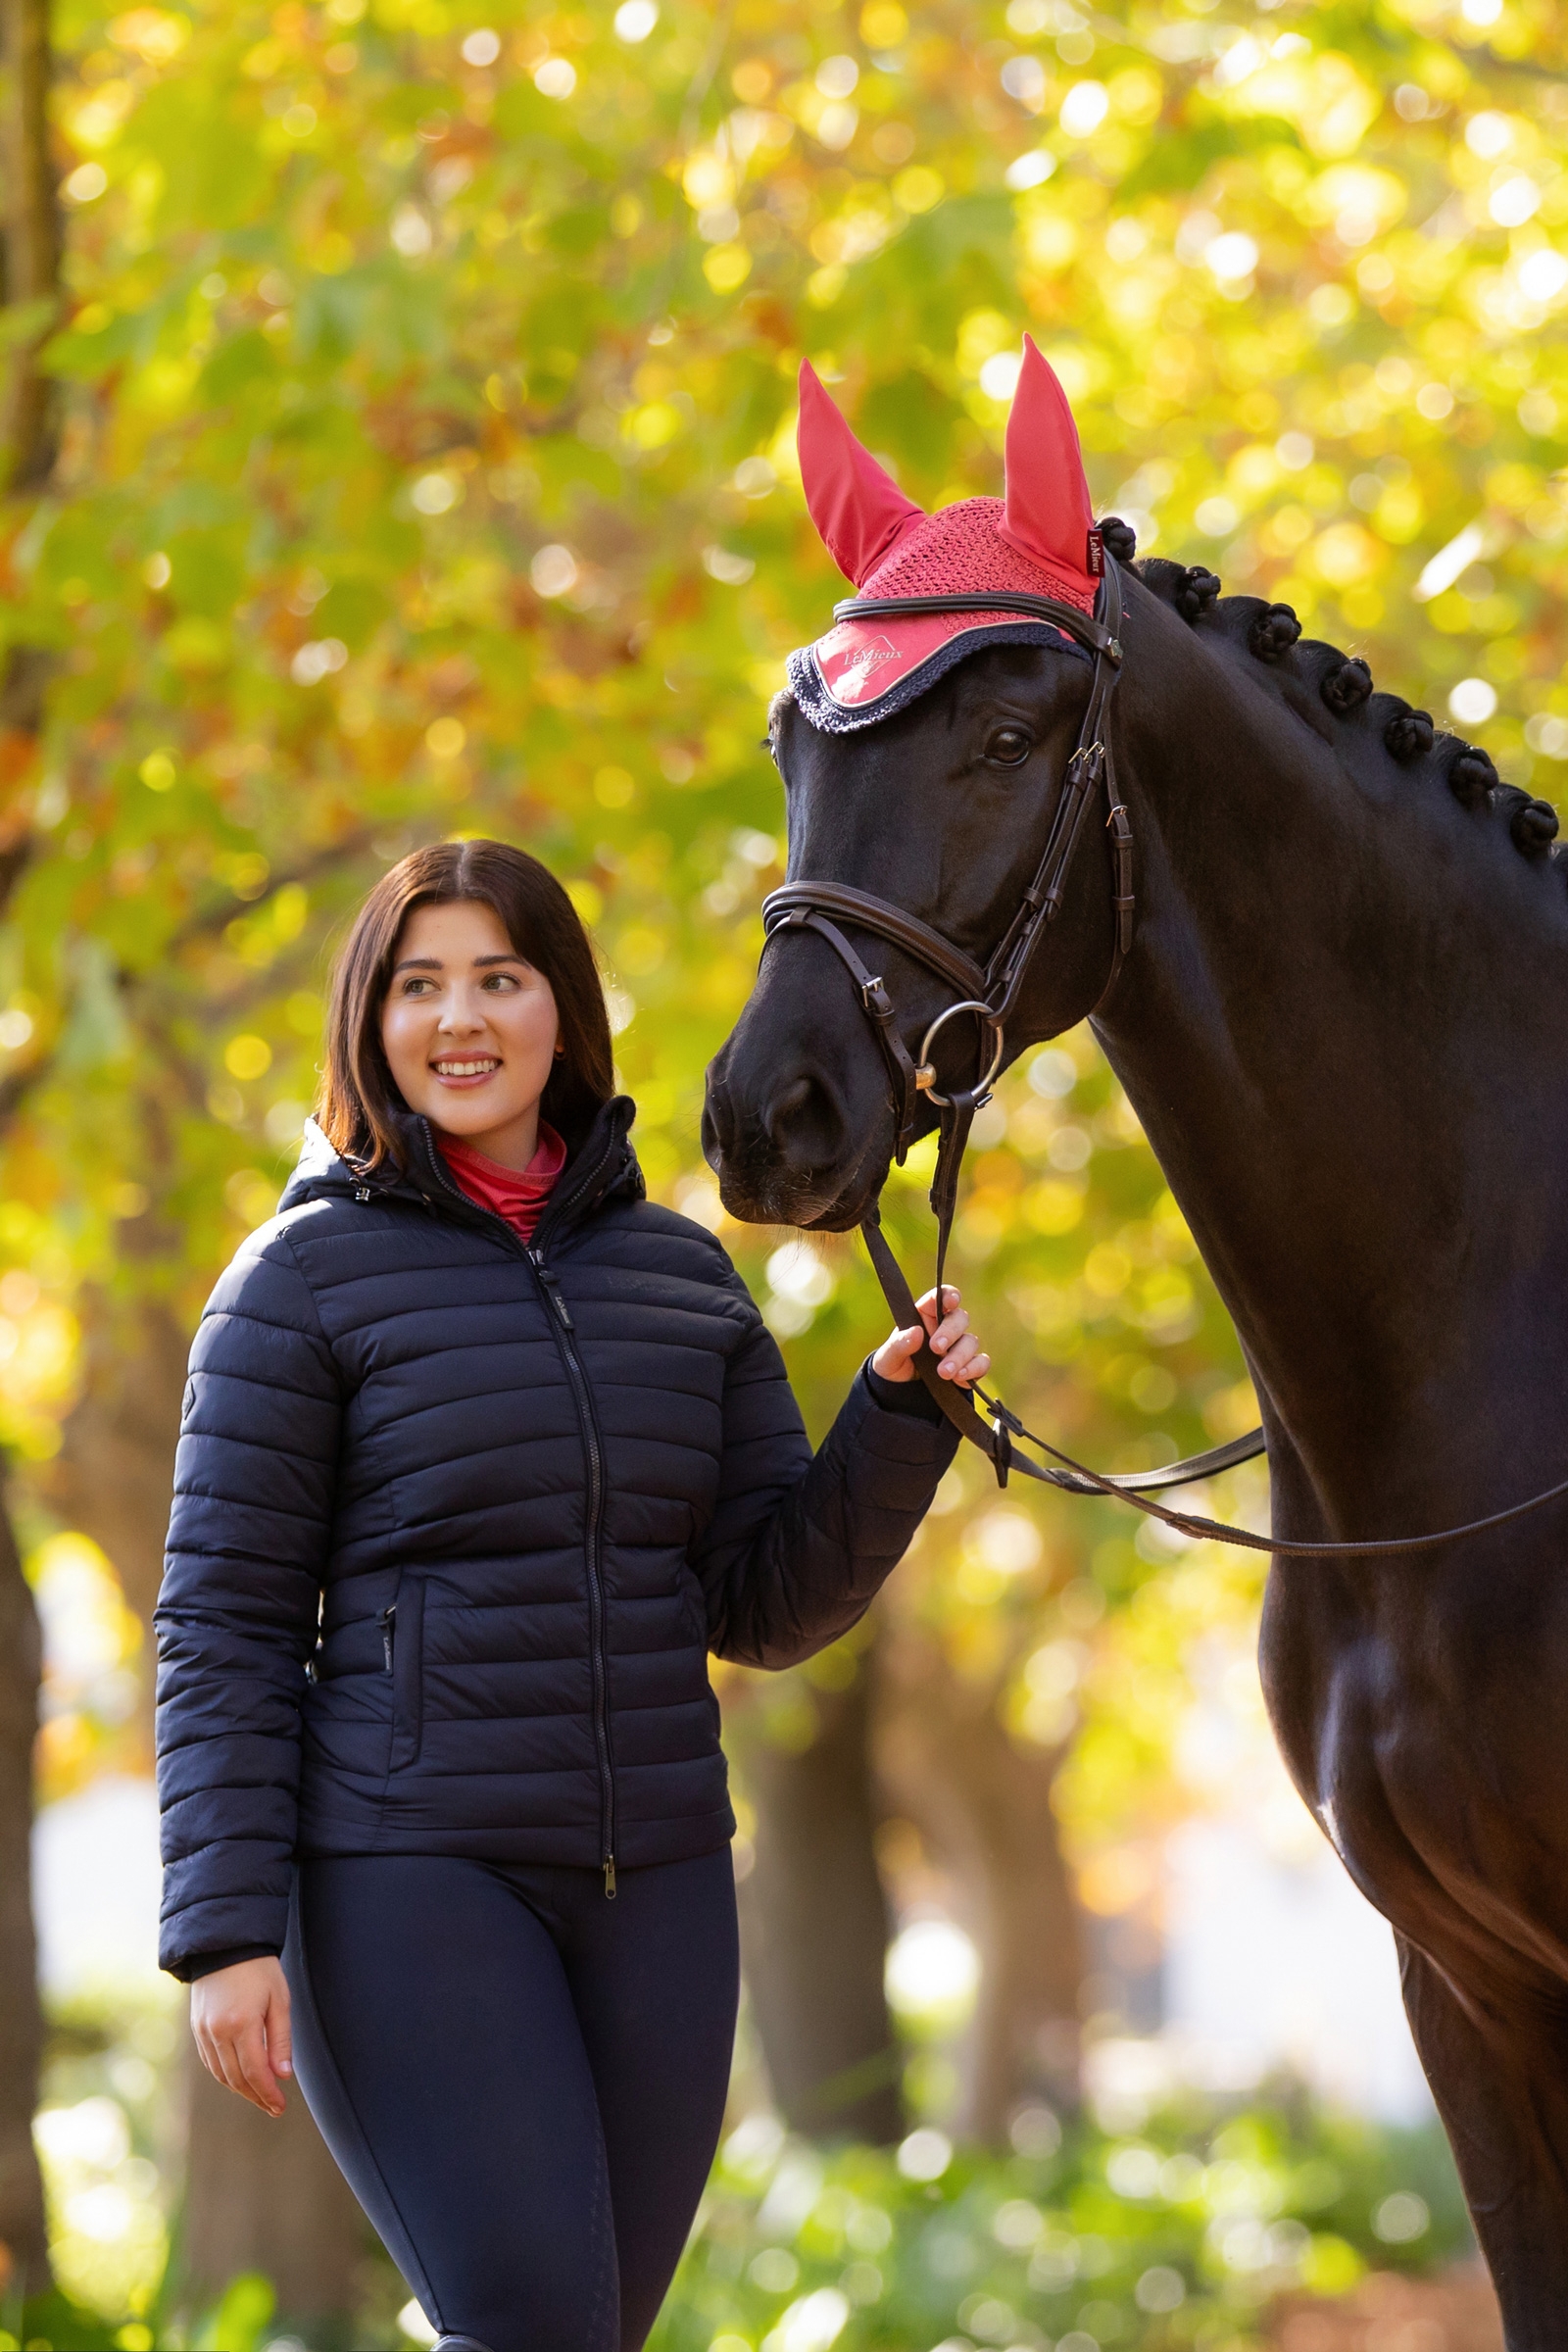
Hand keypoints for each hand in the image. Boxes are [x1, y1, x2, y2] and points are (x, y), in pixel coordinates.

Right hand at [190, 1956, 292, 2115]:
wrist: (225, 1944)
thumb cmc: (260, 1969)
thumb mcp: (279, 2000)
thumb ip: (280, 2040)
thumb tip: (282, 2075)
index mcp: (241, 2024)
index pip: (255, 2072)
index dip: (268, 2093)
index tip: (281, 2106)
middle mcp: (218, 2032)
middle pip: (237, 2079)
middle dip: (257, 2096)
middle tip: (274, 2107)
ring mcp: (204, 2031)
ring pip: (221, 2074)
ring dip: (241, 2090)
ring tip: (261, 2096)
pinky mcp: (197, 2028)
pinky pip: (210, 2062)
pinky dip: (225, 2075)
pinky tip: (241, 2078)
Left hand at [872, 1286, 989, 1389]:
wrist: (902, 1394)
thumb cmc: (894, 1367)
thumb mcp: (887, 1358)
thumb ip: (898, 1345)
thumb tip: (916, 1332)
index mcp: (924, 1316)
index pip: (940, 1297)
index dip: (949, 1295)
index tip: (951, 1302)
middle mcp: (945, 1328)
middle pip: (960, 1317)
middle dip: (950, 1332)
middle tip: (936, 1348)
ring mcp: (959, 1347)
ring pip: (971, 1341)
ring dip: (959, 1356)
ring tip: (944, 1373)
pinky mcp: (970, 1366)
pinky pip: (981, 1362)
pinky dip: (974, 1369)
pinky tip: (959, 1378)